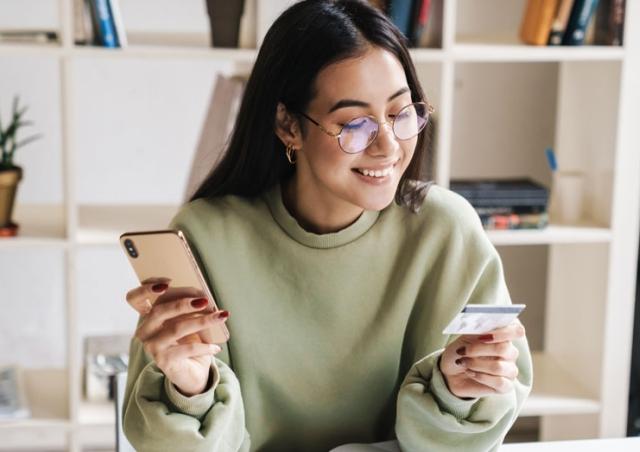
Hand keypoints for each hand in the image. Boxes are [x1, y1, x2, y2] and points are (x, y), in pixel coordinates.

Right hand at [126, 279, 228, 395]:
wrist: (192, 373)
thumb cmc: (189, 341)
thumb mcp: (187, 321)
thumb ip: (188, 308)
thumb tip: (204, 297)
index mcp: (148, 317)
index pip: (134, 298)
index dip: (146, 288)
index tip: (167, 282)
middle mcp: (145, 331)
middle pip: (159, 310)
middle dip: (184, 302)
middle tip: (205, 300)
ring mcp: (152, 347)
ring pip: (176, 328)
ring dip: (202, 320)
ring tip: (220, 316)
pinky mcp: (163, 361)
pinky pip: (187, 348)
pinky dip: (205, 346)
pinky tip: (216, 347)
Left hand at [439, 320, 524, 398]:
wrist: (451, 372)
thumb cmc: (460, 351)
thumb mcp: (464, 337)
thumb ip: (478, 330)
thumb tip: (486, 324)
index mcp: (503, 336)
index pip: (517, 331)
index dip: (503, 332)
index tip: (484, 335)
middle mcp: (510, 353)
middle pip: (504, 348)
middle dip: (479, 349)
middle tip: (462, 350)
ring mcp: (510, 370)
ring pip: (499, 367)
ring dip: (476, 364)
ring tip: (463, 362)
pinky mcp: (506, 386)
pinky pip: (499, 382)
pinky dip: (480, 377)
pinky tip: (469, 373)